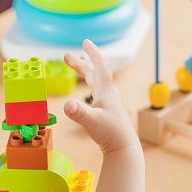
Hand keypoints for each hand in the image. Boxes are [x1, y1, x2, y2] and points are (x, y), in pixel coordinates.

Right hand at [63, 40, 138, 154]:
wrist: (124, 148)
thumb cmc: (110, 134)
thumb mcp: (91, 122)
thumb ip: (79, 112)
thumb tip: (67, 104)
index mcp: (106, 92)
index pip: (100, 67)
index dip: (93, 53)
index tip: (86, 42)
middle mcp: (109, 94)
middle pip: (95, 73)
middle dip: (81, 63)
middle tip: (67, 56)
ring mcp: (110, 103)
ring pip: (98, 82)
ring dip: (87, 72)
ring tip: (78, 65)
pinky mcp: (109, 111)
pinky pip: (99, 92)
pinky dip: (92, 85)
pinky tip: (90, 90)